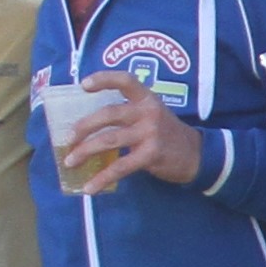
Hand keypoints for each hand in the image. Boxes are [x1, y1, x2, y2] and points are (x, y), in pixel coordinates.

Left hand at [59, 72, 205, 194]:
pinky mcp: (151, 155)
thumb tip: (90, 124)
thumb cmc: (167, 133)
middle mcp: (148, 112)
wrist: (197, 155)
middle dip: (83, 127)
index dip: (104, 79)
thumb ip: (128, 113)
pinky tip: (90, 187)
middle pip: (108, 114)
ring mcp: (150, 133)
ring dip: (85, 151)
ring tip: (71, 162)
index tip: (83, 85)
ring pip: (109, 140)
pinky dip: (102, 178)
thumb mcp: (152, 114)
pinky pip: (120, 167)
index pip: (125, 80)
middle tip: (68, 140)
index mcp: (147, 98)